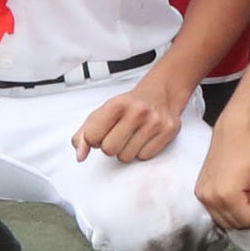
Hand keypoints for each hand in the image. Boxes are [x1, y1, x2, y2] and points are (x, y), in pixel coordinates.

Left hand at [74, 75, 192, 163]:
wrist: (161, 93)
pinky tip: (145, 137)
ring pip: (127, 157)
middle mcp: (138, 111)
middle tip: (119, 134)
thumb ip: (84, 135)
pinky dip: (143, 151)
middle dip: (111, 146)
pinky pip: (145, 157)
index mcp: (117, 104)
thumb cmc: (128, 106)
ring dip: (126, 150)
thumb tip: (80, 155)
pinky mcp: (169, 130)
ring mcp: (155, 121)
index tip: (103, 132)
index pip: (92, 138)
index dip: (95, 139)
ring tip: (132, 135)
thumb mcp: (101, 113)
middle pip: (110, 150)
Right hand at [197, 127, 249, 229]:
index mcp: (227, 194)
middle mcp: (210, 198)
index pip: (247, 221)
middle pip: (234, 224)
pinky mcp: (199, 193)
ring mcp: (202, 196)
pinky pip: (214, 213)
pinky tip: (232, 190)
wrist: (231, 133)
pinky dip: (226, 208)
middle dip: (247, 211)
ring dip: (236, 211)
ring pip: (224, 222)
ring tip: (242, 190)